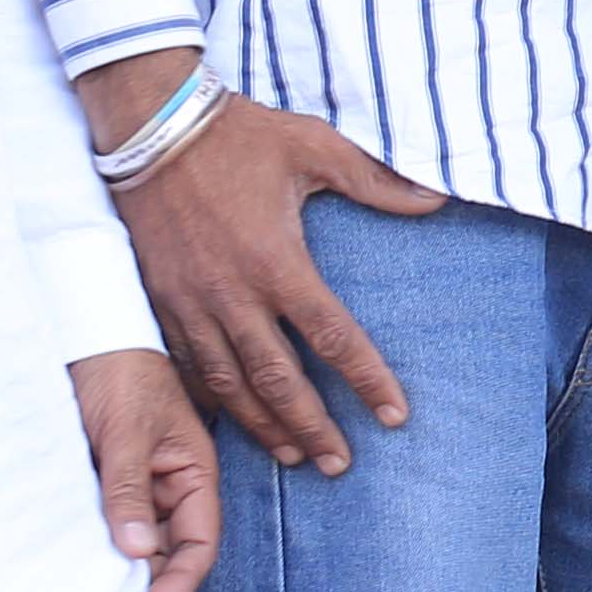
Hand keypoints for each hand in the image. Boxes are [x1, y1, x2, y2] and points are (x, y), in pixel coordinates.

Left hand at [70, 347, 220, 591]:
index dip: (182, 577)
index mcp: (194, 473)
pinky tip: (76, 556)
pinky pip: (107, 522)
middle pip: (170, 548)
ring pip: (136, 539)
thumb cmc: (119, 374)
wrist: (87, 338)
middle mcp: (172, 485)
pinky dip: (96, 541)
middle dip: (149, 578)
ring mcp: (139, 486)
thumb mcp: (125, 433)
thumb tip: (136, 552)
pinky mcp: (107, 483)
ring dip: (118, 561)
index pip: (200, 540)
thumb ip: (129, 491)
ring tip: (90, 586)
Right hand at [84, 62, 445, 476]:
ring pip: (228, 383)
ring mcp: (189, 303)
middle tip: (340, 464)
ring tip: (294, 456)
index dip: (366, 381)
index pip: (332, 338)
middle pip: (278, 379)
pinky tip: (232, 422)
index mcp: (277, 262)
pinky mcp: (159, 301)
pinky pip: (187, 365)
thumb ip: (378, 181)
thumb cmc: (242, 136)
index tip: (393, 416)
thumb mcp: (318, 148)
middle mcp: (232, 295)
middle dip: (312, 426)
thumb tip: (438, 198)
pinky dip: (212, 400)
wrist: (152, 127)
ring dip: (262, 424)